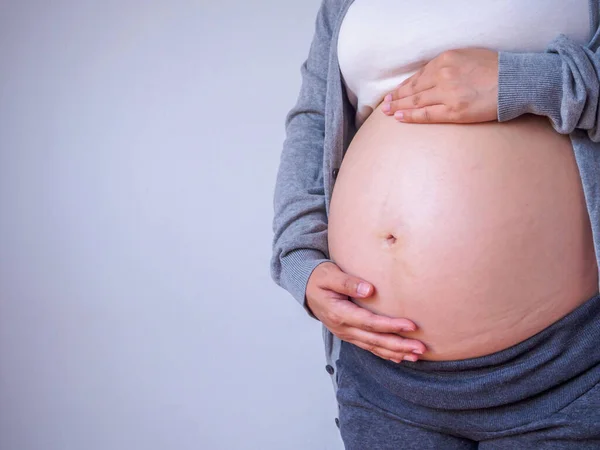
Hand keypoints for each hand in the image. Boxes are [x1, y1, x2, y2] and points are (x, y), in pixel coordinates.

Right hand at [306, 262, 426, 362]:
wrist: (305, 287)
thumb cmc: (319, 278)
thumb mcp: (330, 275)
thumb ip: (348, 283)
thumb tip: (369, 290)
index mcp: (339, 313)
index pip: (369, 322)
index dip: (390, 326)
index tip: (410, 325)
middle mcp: (343, 328)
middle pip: (374, 340)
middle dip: (398, 345)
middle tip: (420, 348)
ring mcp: (346, 333)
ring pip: (373, 347)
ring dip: (395, 352)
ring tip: (415, 355)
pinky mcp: (349, 334)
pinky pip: (369, 346)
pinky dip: (384, 353)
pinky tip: (399, 357)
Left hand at [381, 48, 498, 123]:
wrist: (516, 81)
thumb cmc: (496, 69)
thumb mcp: (469, 56)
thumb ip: (449, 65)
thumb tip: (434, 74)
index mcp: (446, 59)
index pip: (419, 75)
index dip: (405, 85)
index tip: (396, 92)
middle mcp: (443, 75)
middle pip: (414, 88)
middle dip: (396, 97)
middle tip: (384, 104)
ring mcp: (447, 94)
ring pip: (416, 101)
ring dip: (399, 106)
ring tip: (387, 112)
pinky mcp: (454, 111)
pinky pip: (427, 114)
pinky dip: (411, 116)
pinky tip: (400, 118)